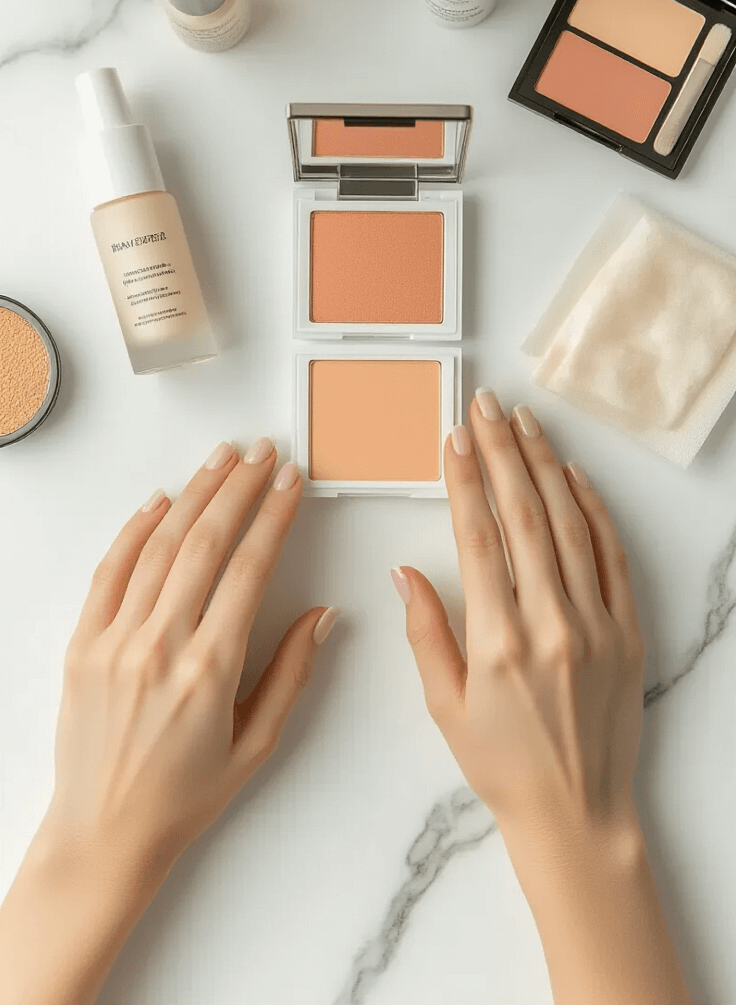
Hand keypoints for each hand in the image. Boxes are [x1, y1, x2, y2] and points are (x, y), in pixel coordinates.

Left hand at [43, 439, 336, 896]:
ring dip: (194, 494)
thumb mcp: (256, 744)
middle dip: (240, 488)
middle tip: (263, 453)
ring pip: (159, 546)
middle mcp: (160, 646)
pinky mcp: (82, 645)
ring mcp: (115, 642)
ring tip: (222, 459)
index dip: (274, 516)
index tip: (290, 483)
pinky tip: (160, 501)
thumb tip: (323, 615)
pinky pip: (110, 572)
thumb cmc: (183, 797)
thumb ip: (292, 673)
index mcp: (210, 670)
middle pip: (205, 542)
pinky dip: (134, 530)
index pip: (249, 567)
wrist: (104, 834)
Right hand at [393, 391, 644, 857]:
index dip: (464, 481)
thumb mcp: (444, 705)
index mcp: (497, 642)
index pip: (479, 538)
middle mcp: (550, 625)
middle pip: (524, 516)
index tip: (452, 438)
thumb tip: (404, 570)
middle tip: (485, 407)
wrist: (577, 814)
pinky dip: (593, 510)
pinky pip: (612, 556)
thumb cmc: (503, 765)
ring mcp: (595, 624)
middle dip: (501, 452)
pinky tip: (573, 475)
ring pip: (569, 525)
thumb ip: (425, 631)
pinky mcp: (627, 631)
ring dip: (545, 466)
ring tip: (524, 423)